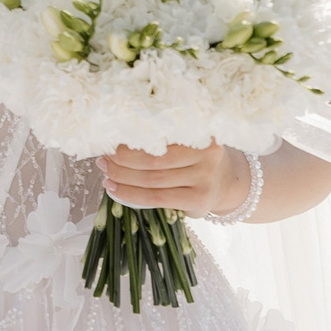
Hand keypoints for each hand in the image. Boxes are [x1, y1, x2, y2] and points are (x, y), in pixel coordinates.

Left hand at [99, 141, 248, 216]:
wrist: (226, 183)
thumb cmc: (195, 157)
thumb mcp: (187, 140)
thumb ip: (162, 138)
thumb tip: (115, 138)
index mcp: (201, 130)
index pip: (159, 132)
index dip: (131, 137)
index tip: (109, 137)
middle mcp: (207, 153)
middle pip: (153, 157)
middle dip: (122, 158)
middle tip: (104, 157)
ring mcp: (205, 178)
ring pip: (152, 179)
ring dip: (122, 176)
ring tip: (106, 172)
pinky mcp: (198, 200)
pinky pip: (156, 198)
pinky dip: (130, 194)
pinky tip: (115, 188)